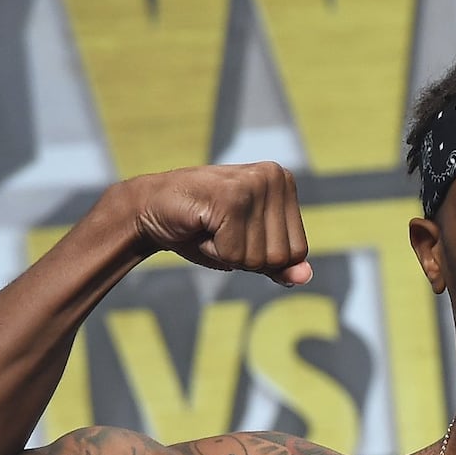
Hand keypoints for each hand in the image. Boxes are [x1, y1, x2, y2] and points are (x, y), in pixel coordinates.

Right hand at [124, 161, 312, 285]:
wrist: (150, 208)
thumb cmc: (202, 228)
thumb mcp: (247, 250)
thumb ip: (279, 264)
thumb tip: (305, 277)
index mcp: (284, 183)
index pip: (297, 251)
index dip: (263, 257)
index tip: (236, 233)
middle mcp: (274, 177)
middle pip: (280, 257)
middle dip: (245, 257)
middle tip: (220, 230)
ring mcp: (254, 184)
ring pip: (257, 258)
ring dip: (227, 254)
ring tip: (210, 226)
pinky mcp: (231, 197)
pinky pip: (234, 254)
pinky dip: (213, 251)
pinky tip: (201, 225)